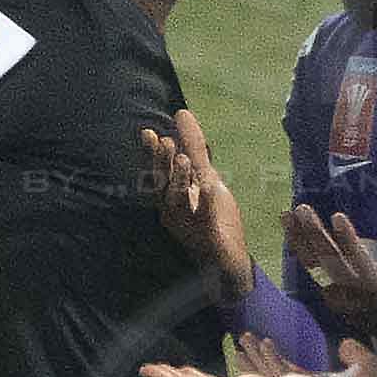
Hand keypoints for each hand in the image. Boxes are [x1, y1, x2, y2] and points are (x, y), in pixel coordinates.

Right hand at [137, 108, 250, 280]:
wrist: (228, 261)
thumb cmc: (213, 219)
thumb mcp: (206, 177)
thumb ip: (194, 148)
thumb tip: (182, 114)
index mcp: (171, 198)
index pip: (158, 173)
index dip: (153, 154)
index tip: (148, 133)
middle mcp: (173, 213)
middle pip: (163, 187)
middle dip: (162, 165)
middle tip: (165, 142)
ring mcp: (188, 228)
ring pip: (178, 203)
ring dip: (179, 181)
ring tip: (183, 159)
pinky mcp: (207, 239)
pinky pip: (205, 220)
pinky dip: (206, 203)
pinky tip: (210, 186)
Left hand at [281, 205, 376, 351]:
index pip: (360, 264)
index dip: (348, 241)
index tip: (337, 217)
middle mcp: (355, 293)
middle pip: (330, 263)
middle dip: (316, 236)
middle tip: (303, 209)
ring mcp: (341, 294)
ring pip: (315, 265)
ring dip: (300, 239)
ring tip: (288, 213)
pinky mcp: (333, 291)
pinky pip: (312, 268)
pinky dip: (300, 247)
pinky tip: (291, 226)